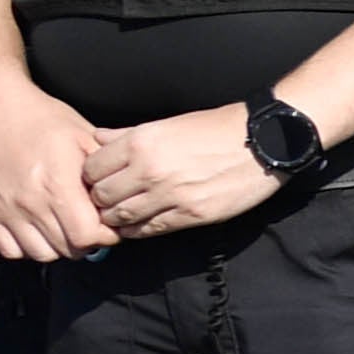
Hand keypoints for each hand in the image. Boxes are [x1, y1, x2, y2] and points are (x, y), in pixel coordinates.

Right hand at [0, 70, 115, 261]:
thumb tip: (124, 200)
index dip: (105, 234)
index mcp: (58, 184)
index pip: (88, 236)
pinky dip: (27, 247)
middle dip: (87, 242)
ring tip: (64, 227)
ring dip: (59, 246)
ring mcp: (4, 210)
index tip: (108, 223)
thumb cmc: (42, 119)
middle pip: (68, 249)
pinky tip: (37, 229)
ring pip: (41, 254)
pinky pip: (11, 250)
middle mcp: (29, 202)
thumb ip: (105, 171)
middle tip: (89, 225)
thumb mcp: (84, 136)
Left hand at [84, 109, 284, 243]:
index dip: (91, 175)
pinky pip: (149, 230)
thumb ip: (129, 134)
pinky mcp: (190, 215)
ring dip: (117, 218)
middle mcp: (149, 170)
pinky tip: (141, 223)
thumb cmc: (216, 128)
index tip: (100, 178)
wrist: (262, 141)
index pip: (91, 169)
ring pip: (120, 218)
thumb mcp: (168, 123)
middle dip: (100, 199)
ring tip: (123, 212)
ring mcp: (169, 196)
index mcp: (141, 142)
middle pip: (100, 196)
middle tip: (109, 198)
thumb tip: (98, 138)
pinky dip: (138, 230)